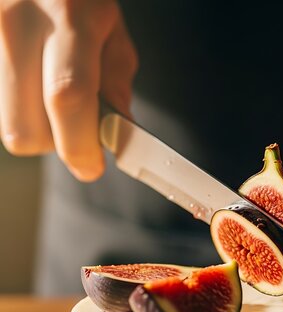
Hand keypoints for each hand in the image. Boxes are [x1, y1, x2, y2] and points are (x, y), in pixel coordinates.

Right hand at [0, 0, 137, 180]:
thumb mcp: (113, 31)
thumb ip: (115, 84)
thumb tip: (115, 136)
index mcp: (69, 17)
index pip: (68, 96)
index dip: (80, 145)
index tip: (91, 167)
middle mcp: (17, 22)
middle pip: (23, 128)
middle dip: (56, 143)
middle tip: (77, 128)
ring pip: (6, 123)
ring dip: (35, 125)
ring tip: (49, 91)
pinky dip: (17, 106)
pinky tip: (30, 82)